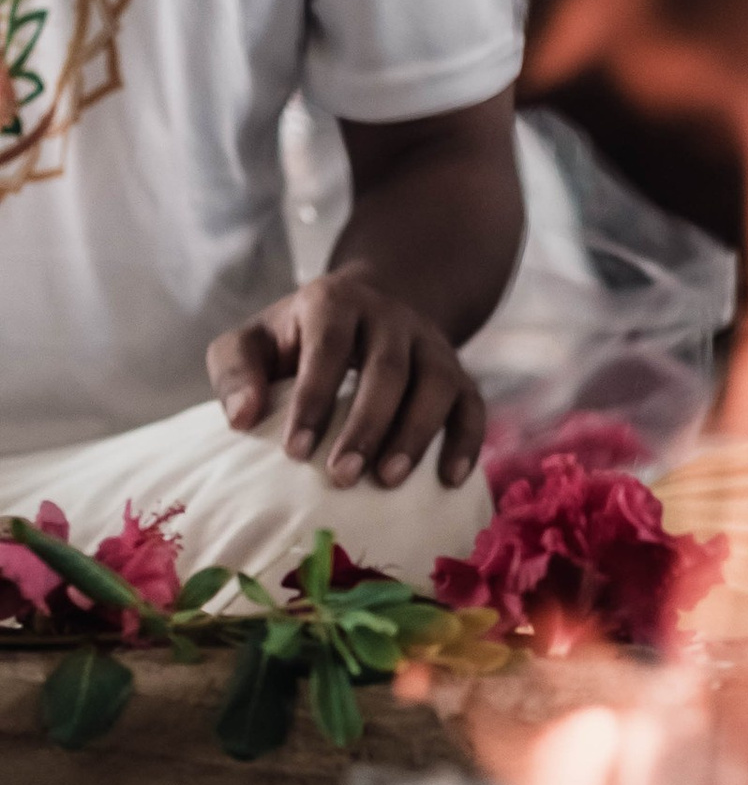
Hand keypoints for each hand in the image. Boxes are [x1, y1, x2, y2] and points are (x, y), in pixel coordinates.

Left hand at [208, 271, 486, 491]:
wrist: (370, 305)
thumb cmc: (299, 339)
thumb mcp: (255, 340)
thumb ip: (236, 370)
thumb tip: (242, 420)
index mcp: (335, 304)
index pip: (328, 349)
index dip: (314, 400)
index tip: (294, 453)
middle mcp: (390, 318)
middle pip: (387, 370)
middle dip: (366, 426)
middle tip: (341, 477)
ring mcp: (430, 344)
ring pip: (436, 385)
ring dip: (415, 435)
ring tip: (388, 480)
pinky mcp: (459, 372)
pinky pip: (473, 405)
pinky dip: (467, 441)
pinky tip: (450, 480)